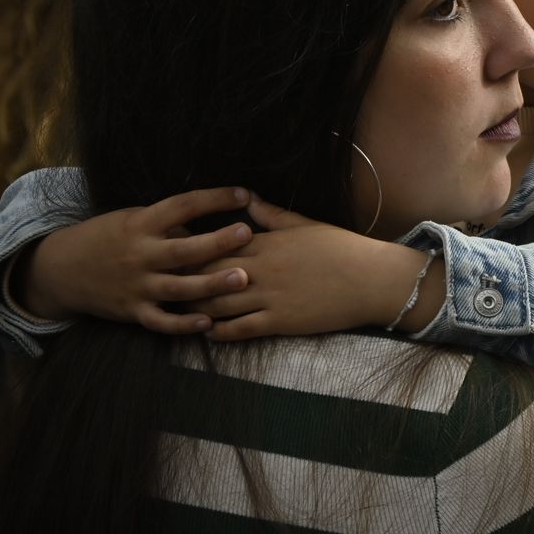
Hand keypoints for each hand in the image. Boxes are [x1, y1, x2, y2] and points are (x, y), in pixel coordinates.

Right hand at [17, 186, 255, 332]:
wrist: (62, 269)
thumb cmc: (107, 238)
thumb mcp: (132, 219)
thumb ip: (168, 225)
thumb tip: (207, 227)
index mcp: (141, 224)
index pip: (182, 206)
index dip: (213, 199)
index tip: (242, 194)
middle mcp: (139, 254)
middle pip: (184, 249)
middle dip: (217, 242)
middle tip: (247, 234)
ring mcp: (136, 285)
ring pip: (178, 288)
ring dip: (211, 284)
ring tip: (242, 279)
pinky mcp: (132, 311)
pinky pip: (161, 322)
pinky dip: (183, 324)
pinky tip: (209, 323)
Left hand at [192, 198, 443, 340]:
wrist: (370, 279)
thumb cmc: (341, 248)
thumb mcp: (305, 224)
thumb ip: (272, 216)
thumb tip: (248, 201)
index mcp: (267, 243)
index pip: (218, 245)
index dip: (193, 250)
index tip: (174, 251)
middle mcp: (262, 270)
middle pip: (210, 275)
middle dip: (185, 279)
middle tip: (163, 283)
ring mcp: (269, 297)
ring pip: (219, 304)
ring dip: (196, 308)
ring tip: (178, 310)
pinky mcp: (280, 321)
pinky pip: (240, 328)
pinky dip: (220, 332)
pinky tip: (208, 332)